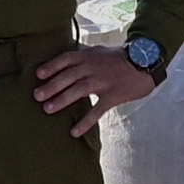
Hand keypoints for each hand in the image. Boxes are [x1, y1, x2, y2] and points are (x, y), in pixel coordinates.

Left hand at [30, 43, 157, 125]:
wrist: (145, 64)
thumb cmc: (121, 59)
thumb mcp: (100, 52)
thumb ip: (84, 57)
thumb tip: (67, 63)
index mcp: (89, 56)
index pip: (66, 59)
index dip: (52, 66)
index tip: (39, 74)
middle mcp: (94, 67)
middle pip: (69, 76)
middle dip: (52, 86)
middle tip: (37, 96)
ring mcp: (104, 81)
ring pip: (79, 90)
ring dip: (62, 100)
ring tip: (48, 109)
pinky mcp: (114, 95)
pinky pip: (97, 110)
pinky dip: (85, 121)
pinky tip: (75, 132)